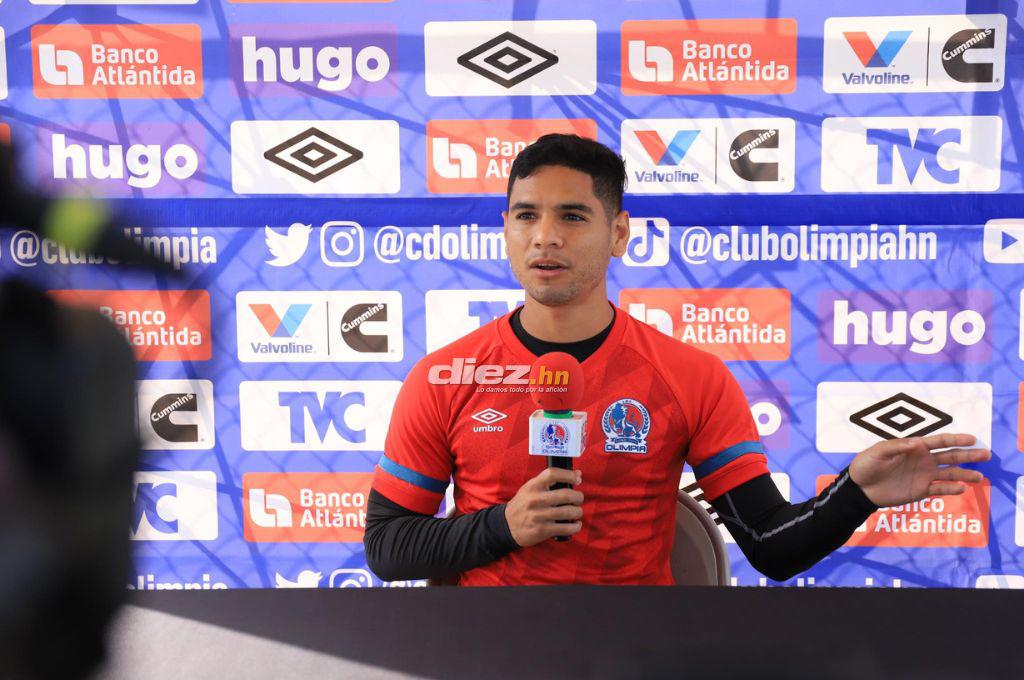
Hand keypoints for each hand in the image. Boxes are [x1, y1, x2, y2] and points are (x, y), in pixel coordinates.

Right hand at [504, 467, 583, 546]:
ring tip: (576, 511)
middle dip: (578, 497)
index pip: (552, 474)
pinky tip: (575, 524)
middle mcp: (535, 500)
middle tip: (578, 498)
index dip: (568, 474)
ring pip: (569, 512)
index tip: (577, 478)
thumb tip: (578, 474)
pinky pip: (566, 528)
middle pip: (566, 494)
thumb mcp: (531, 488)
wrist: (507, 525)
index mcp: (533, 486)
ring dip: (578, 512)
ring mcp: (539, 516)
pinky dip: (575, 526)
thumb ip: (551, 481)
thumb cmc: (523, 504)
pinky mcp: (542, 530)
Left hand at [848, 433, 990, 507]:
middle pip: (950, 456)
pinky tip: (962, 488)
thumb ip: (896, 446)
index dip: (956, 439)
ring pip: (950, 474)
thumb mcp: (877, 452)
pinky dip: (951, 489)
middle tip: (986, 454)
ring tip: (980, 477)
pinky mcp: (921, 490)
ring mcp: (924, 475)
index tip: (972, 439)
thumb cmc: (867, 464)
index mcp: (915, 447)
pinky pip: (940, 489)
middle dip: (968, 455)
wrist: (860, 487)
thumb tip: (915, 444)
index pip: (939, 441)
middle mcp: (924, 460)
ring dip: (965, 474)